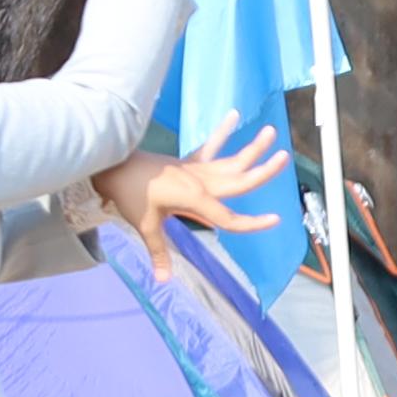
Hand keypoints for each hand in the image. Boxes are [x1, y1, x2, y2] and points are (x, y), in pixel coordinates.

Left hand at [88, 130, 289, 242]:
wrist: (112, 165)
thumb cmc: (130, 195)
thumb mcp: (144, 225)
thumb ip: (158, 252)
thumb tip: (162, 280)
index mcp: (196, 199)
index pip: (229, 218)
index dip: (252, 223)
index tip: (275, 220)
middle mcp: (201, 182)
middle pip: (239, 178)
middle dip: (264, 171)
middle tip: (285, 157)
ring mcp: (195, 170)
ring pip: (231, 160)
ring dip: (251, 147)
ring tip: (271, 131)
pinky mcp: (186, 163)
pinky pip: (209, 148)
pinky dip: (221, 133)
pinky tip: (234, 115)